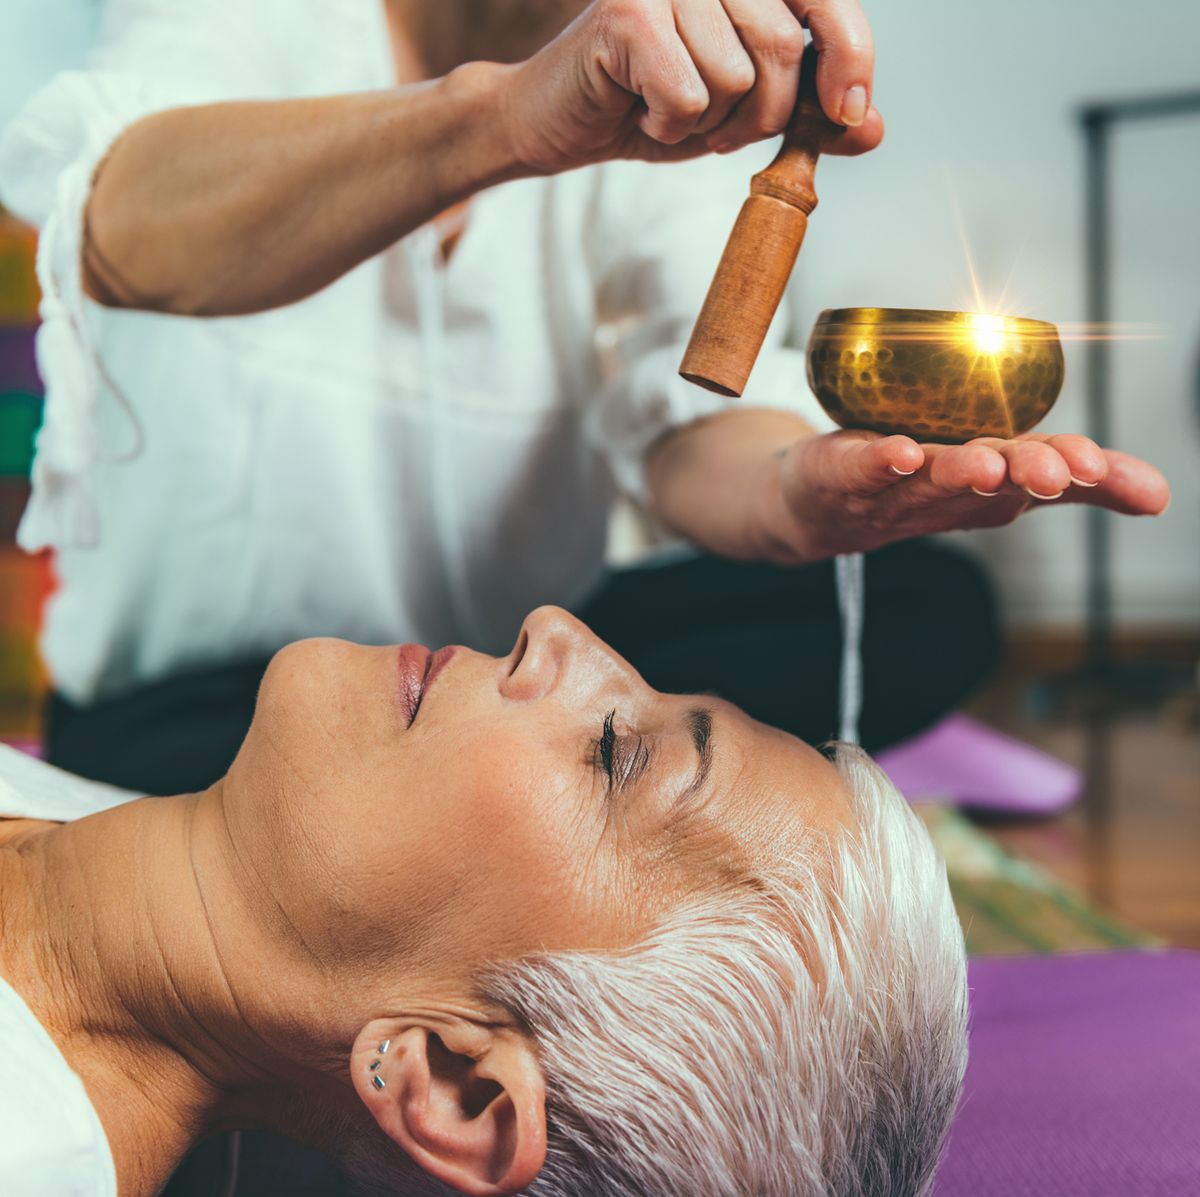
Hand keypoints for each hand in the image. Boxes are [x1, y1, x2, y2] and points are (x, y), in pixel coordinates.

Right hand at [502, 0, 882, 172]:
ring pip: (737, 77)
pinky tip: (640, 110)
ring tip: (668, 109)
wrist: (560, 122)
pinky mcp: (630, 12)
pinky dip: (668, 126)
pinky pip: (689, 95)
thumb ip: (804, 114)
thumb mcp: (741, 113)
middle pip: (786, 47)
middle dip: (762, 112)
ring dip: (708, 121)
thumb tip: (870, 128)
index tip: (850, 111)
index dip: (851, 55)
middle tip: (717, 124)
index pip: (826, 0)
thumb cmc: (649, 107)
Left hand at [772, 430, 1170, 561]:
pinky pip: (862, 469)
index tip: (1147, 492)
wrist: (811, 510)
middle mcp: (948, 494)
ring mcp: (892, 490)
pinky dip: (879, 462)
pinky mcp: (842, 477)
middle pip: (994, 485)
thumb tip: (1148, 483)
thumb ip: (1057, 467)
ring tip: (989, 465)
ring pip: (933, 481)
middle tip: (1064, 473)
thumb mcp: (994, 473)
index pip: (1053, 480)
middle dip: (1030, 474)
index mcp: (991, 489)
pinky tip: (899, 453)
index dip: (1097, 483)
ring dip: (962, 473)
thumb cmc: (908, 483)